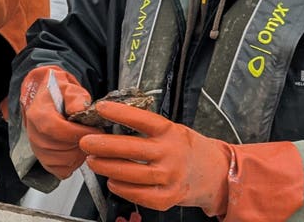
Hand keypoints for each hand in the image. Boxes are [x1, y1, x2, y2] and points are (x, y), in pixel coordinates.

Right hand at [19, 66, 102, 178]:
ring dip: (79, 153)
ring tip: (83, 140)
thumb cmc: (57, 94)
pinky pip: (62, 170)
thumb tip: (79, 110)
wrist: (46, 99)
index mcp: (38, 115)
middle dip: (82, 143)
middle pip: (63, 148)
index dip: (81, 132)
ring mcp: (38, 149)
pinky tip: (76, 150)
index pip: (58, 130)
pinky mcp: (44, 160)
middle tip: (91, 134)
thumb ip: (75, 97)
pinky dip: (73, 163)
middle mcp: (35, 134)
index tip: (95, 129)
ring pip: (64, 161)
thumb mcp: (68, 88)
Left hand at [79, 101, 231, 213]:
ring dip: (107, 168)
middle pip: (131, 148)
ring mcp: (171, 176)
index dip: (120, 113)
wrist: (216, 174)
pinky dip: (123, 189)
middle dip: (103, 145)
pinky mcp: (170, 196)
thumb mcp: (172, 130)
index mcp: (170, 132)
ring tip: (94, 162)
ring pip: (132, 174)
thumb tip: (110, 119)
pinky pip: (141, 195)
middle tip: (87, 143)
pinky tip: (113, 182)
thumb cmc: (187, 149)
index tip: (101, 108)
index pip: (142, 120)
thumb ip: (146, 128)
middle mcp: (171, 153)